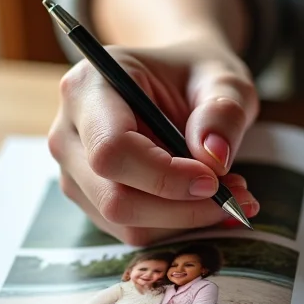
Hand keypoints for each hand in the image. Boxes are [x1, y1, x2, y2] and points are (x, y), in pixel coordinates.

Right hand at [48, 37, 260, 245]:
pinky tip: (207, 200)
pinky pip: (133, 229)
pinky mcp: (90, 197)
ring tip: (231, 193)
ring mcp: (73, 170)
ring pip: (124, 222)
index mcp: (89, 87)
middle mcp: (68, 131)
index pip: (112, 150)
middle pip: (114, 197)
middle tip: (236, 195)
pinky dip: (177, 224)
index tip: (213, 179)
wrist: (176, 80)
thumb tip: (214, 157)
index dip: (164, 176)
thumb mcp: (222, 77)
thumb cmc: (194, 74)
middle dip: (181, 208)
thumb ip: (223, 110)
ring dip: (184, 219)